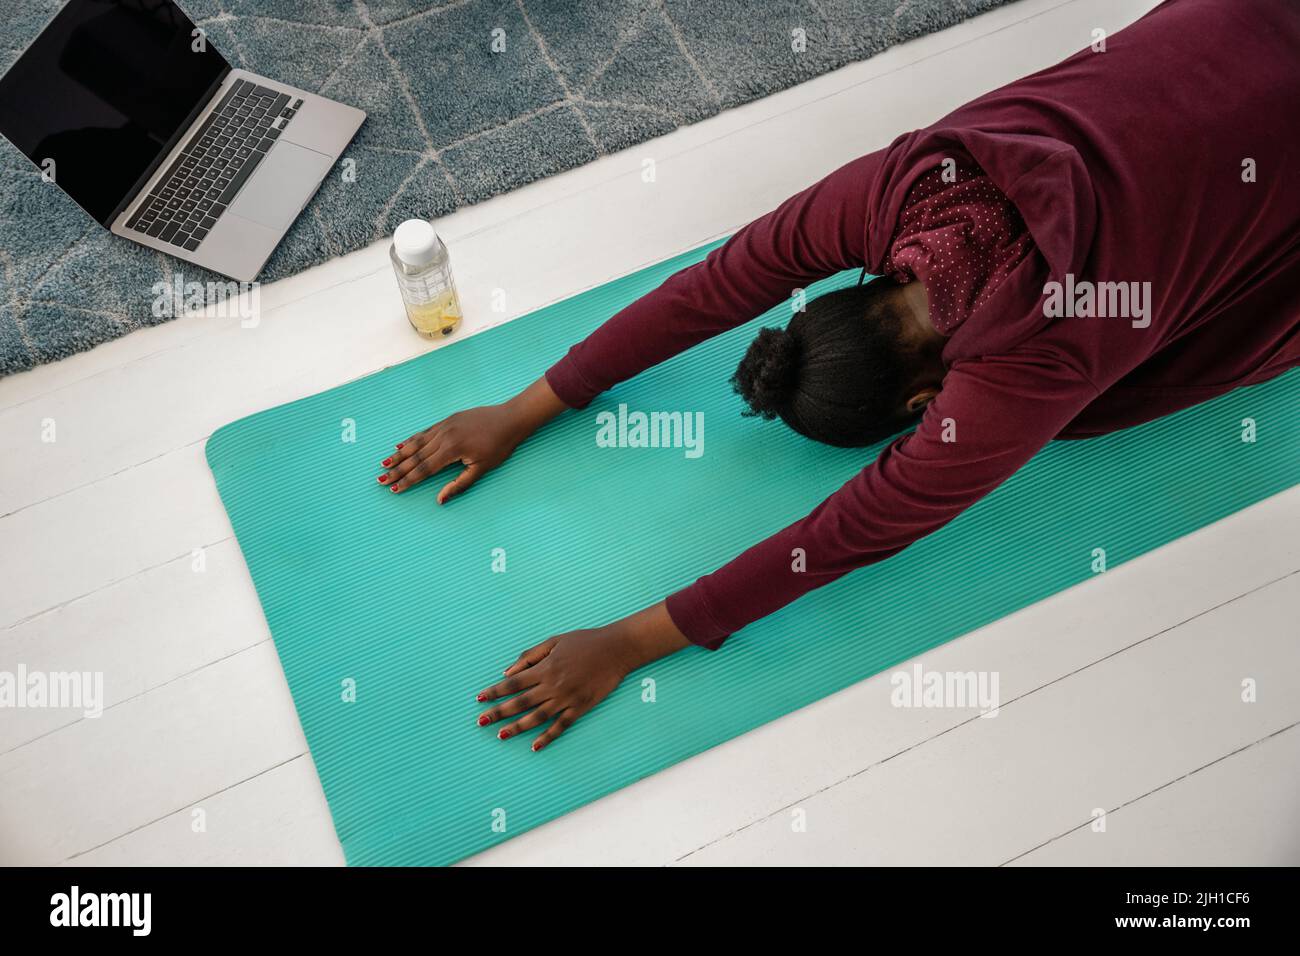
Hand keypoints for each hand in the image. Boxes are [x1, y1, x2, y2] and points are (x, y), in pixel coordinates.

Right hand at [377, 376, 567, 502]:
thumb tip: (439, 500)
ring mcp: (445, 426)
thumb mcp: (482, 469)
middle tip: (381, 479)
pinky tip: (401, 445)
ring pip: (417, 443)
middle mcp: (444, 437)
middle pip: (416, 457)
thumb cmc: (499, 447)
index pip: (424, 470)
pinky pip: (425, 432)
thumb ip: (459, 484)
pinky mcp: (448, 420)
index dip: (408, 481)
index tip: (394, 489)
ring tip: (385, 464)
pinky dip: (411, 440)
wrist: (510, 419)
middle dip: (397, 470)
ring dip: (399, 454)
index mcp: (452, 450)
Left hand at [474, 602, 691, 750]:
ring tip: (501, 735)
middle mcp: (552, 685)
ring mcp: (567, 698)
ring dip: (517, 727)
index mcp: (545, 668)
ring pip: (537, 717)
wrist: (615, 649)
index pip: (513, 683)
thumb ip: (530, 656)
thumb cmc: (584, 641)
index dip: (495, 692)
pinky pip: (561, 725)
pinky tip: (535, 745)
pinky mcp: (580, 707)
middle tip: (481, 722)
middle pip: (520, 702)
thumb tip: (507, 672)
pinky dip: (547, 736)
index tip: (480, 700)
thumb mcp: (554, 641)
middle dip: (498, 712)